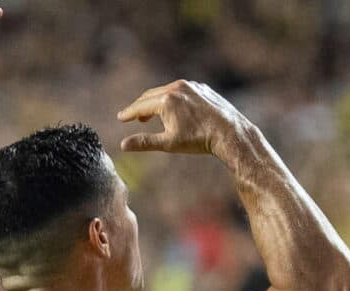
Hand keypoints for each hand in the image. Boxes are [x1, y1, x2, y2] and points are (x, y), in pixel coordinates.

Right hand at [117, 80, 251, 157]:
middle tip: (132, 116)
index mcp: (166, 100)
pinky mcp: (202, 88)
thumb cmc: (198, 139)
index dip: (129, 113)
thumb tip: (123, 145)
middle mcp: (176, 88)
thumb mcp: (168, 143)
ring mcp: (191, 86)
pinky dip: (172, 99)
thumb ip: (144, 142)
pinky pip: (181, 91)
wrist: (229, 132)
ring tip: (150, 115)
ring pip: (166, 92)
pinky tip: (173, 110)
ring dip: (156, 102)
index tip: (121, 117)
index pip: (141, 106)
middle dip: (140, 106)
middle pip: (151, 96)